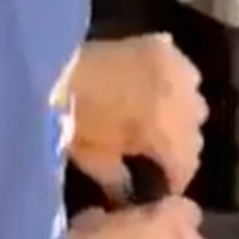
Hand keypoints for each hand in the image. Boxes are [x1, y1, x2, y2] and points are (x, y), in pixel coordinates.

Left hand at [69, 34, 208, 196]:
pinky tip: (156, 86)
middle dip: (179, 144)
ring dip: (179, 110)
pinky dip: (172, 79)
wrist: (44, 71)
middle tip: (158, 152)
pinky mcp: (159, 44)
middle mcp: (181, 99)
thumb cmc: (68, 120)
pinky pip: (180, 67)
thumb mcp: (93, 159)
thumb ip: (119, 180)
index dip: (176, 178)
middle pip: (194, 130)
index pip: (187, 162)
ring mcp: (174, 67)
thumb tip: (130, 194)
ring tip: (159, 118)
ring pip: (193, 97)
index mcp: (167, 131)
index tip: (164, 186)